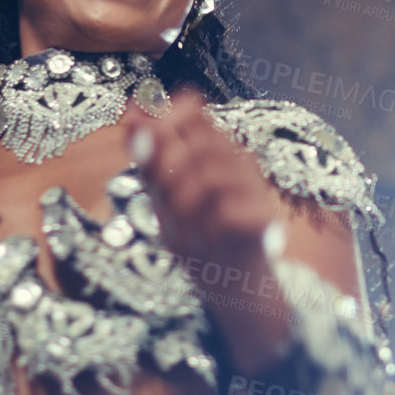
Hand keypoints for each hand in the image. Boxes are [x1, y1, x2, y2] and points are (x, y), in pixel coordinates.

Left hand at [126, 90, 283, 274]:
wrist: (234, 283)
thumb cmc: (199, 232)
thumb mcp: (164, 195)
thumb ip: (150, 155)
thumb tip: (130, 113)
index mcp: (214, 150)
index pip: (194, 111)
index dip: (167, 118)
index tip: (145, 142)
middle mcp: (237, 162)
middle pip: (199, 144)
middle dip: (169, 174)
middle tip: (165, 203)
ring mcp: (253, 189)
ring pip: (211, 177)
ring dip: (185, 205)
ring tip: (184, 229)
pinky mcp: (264, 219)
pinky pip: (227, 212)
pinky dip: (206, 229)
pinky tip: (205, 242)